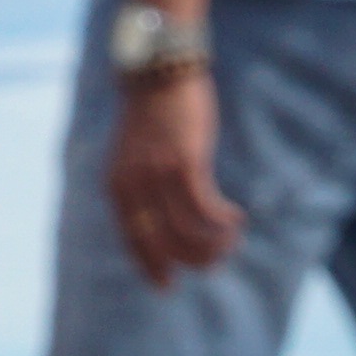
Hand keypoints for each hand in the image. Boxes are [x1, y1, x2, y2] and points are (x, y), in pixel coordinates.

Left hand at [106, 65, 242, 282]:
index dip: (150, 266)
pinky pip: (206, 210)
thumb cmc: (152, 109)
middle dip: (191, 259)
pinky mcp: (186, 164)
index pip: (133, 239)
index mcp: (118, 185)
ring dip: (214, 243)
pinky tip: (237, 219)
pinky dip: (223, 221)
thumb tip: (159, 213)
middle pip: (163, 243)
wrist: (160, 69)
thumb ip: (141, 181)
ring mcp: (159, 175)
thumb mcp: (136, 151)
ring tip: (231, 239)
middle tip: (215, 262)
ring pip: (188, 232)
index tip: (166, 286)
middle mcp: (134, 186)